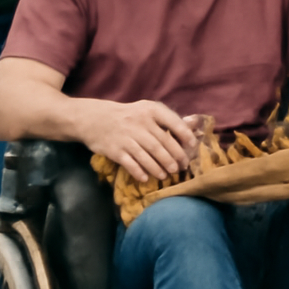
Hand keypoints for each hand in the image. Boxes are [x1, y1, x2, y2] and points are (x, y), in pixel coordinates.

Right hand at [81, 100, 200, 182]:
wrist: (95, 119)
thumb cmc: (129, 116)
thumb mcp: (147, 111)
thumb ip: (168, 119)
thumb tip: (193, 125)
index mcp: (150, 110)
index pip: (173, 122)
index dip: (185, 135)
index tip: (192, 146)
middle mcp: (139, 123)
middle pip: (161, 144)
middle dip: (174, 157)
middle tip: (181, 167)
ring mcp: (126, 137)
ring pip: (148, 155)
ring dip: (159, 167)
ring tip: (166, 174)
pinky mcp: (114, 150)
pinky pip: (130, 164)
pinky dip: (139, 172)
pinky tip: (146, 178)